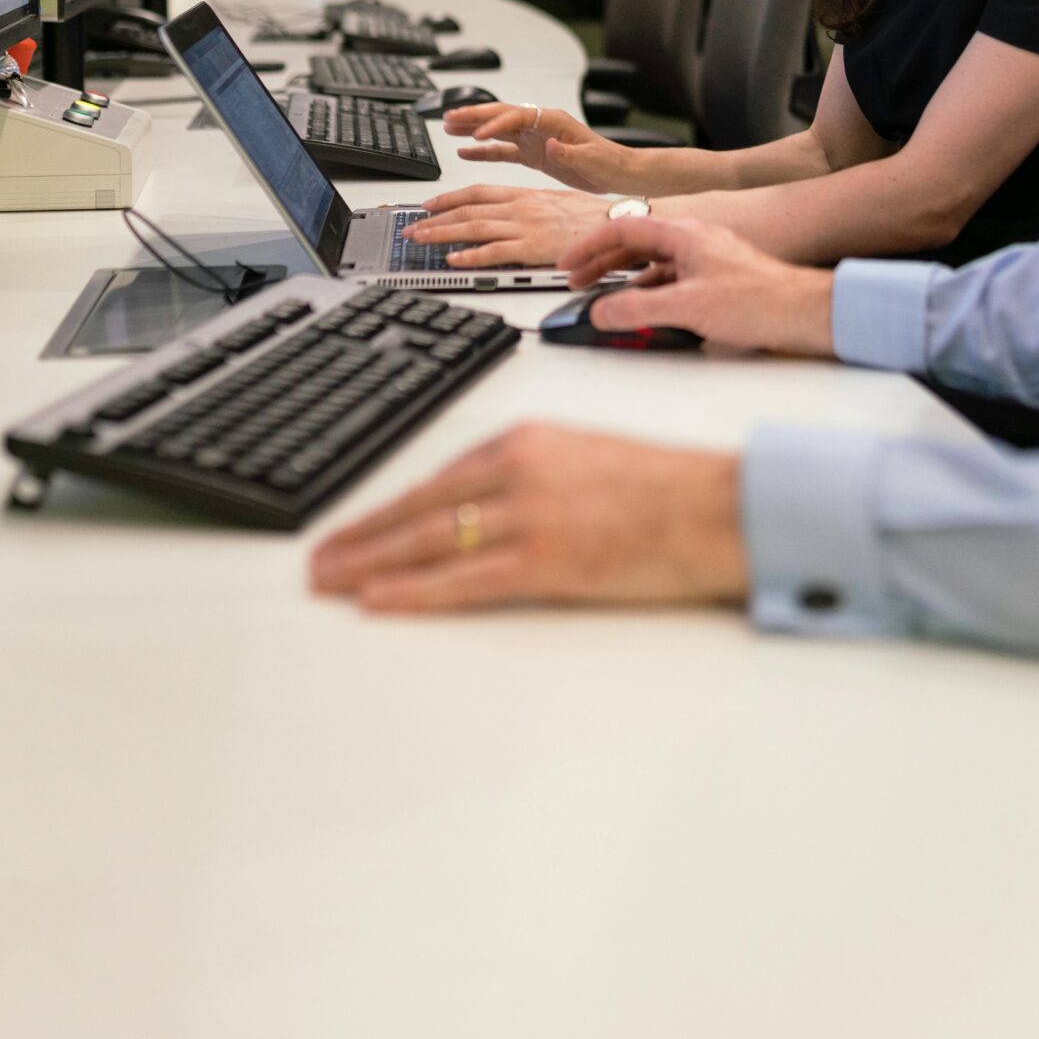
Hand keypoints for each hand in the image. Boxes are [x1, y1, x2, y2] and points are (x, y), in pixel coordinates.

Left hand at [308, 423, 746, 612]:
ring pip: (429, 538)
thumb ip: (532, 475)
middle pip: (420, 506)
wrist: (720, 506)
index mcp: (528, 439)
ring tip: (329, 581)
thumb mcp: (586, 457)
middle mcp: (519, 467)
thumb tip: (485, 508)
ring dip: (369, 561)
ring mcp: (530, 513)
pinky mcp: (546, 559)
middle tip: (317, 557)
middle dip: (362, 533)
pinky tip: (377, 599)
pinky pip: (464, 578)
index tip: (354, 525)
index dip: (389, 506)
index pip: (439, 477)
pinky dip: (413, 590)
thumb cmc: (666, 487)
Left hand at [404, 183, 614, 266]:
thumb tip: (512, 216)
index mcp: (526, 195)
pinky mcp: (533, 247)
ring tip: (420, 241)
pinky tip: (454, 261)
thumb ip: (531, 207)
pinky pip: (495, 252)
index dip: (449, 198)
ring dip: (442, 234)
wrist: (618, 222)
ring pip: (474, 227)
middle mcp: (521, 207)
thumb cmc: (594, 216)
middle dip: (435, 218)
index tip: (429, 205)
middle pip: (468, 209)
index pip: (478, 192)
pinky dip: (471, 256)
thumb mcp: (557, 202)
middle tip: (412, 227)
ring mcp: (526, 227)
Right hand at [440, 100, 633, 192]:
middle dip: (473, 115)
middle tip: (448, 117)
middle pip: (500, 115)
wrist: (619, 172)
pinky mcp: (532, 155)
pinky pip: (502, 150)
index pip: (518, 116)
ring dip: (472, 128)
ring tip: (447, 127)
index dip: (496, 124)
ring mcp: (534, 139)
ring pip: (496, 130)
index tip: (477, 134)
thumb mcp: (592, 158)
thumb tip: (551, 144)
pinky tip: (465, 152)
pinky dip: (483, 151)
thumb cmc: (610, 162)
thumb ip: (570, 152)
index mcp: (554, 121)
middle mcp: (540, 126)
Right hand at [563, 214, 836, 357]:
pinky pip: (670, 278)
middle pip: (635, 244)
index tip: (567, 262)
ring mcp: (705, 258)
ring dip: (624, 278)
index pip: (623, 228)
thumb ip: (639, 309)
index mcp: (683, 234)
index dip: (589, 245)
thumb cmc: (760, 299)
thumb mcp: (688, 307)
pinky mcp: (716, 278)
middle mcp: (693, 239)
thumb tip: (603, 311)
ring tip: (603, 296)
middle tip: (577, 280)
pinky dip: (648, 290)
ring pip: (653, 262)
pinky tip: (644, 308)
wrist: (804, 311)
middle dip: (601, 262)